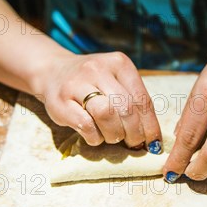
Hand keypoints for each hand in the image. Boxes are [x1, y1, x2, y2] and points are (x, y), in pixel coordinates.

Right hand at [36, 52, 161, 150]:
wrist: (52, 72)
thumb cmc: (93, 83)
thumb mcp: (116, 82)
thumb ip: (133, 101)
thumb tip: (152, 136)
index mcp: (119, 63)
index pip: (142, 99)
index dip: (150, 126)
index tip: (154, 143)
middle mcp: (98, 69)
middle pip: (126, 109)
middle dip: (134, 133)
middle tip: (134, 144)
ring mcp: (77, 84)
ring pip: (106, 115)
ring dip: (114, 134)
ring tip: (113, 138)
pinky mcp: (60, 102)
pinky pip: (86, 125)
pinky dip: (95, 137)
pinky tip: (96, 137)